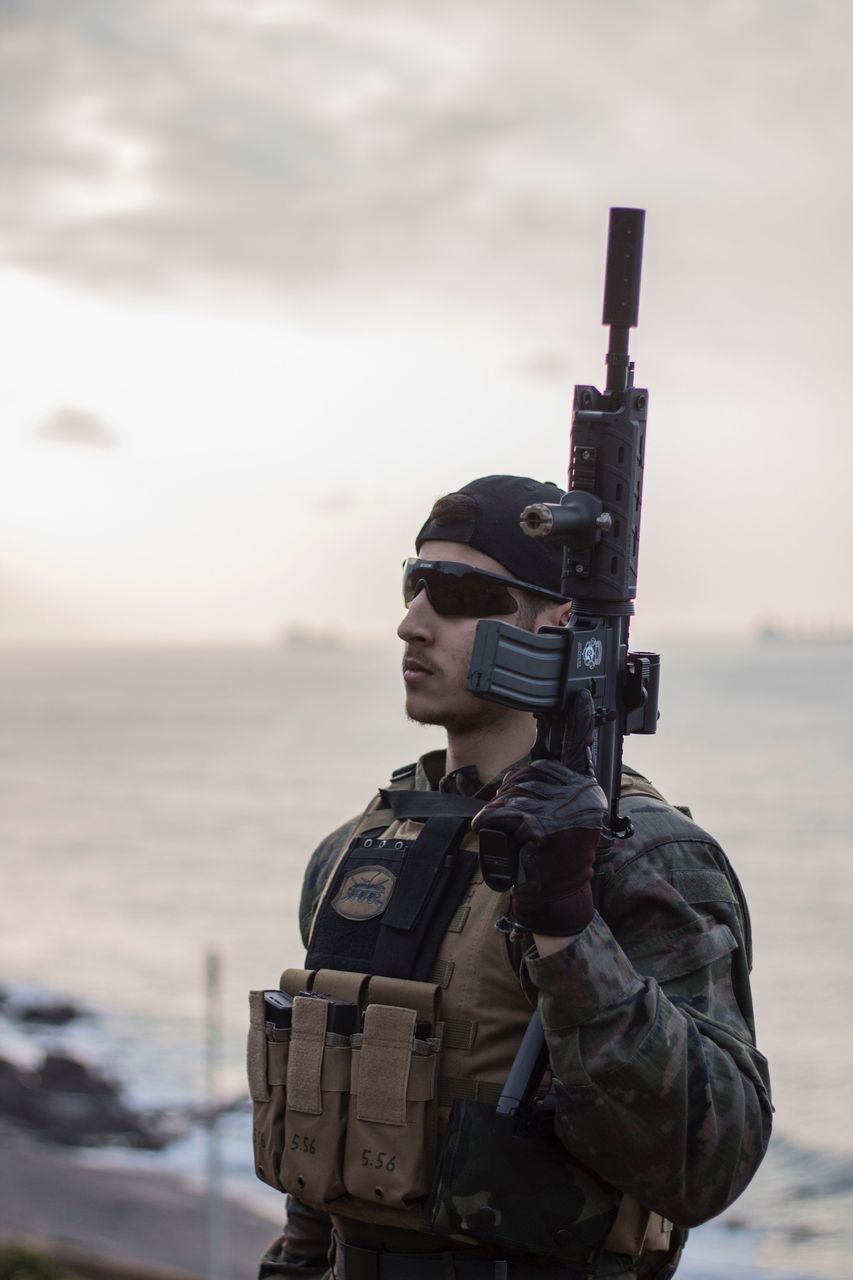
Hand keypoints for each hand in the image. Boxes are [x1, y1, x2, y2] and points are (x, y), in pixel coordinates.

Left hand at [472, 758, 606, 934]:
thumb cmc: (560, 857)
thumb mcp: (570, 818)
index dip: (522, 776)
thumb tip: (527, 770)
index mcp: (588, 792)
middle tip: (496, 805)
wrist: (559, 894)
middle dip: (507, 789)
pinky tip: (481, 825)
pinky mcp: (544, 826)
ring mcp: (564, 811)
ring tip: (488, 817)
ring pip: (516, 795)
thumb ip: (560, 791)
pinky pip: (508, 814)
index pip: (547, 768)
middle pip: (529, 779)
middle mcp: (580, 798)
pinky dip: (489, 818)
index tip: (508, 787)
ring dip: (496, 805)